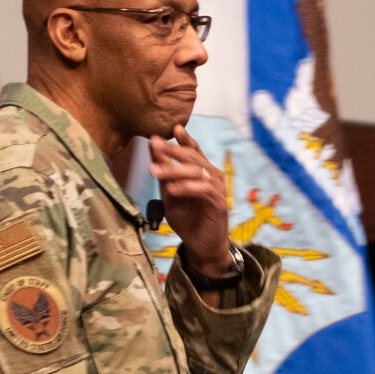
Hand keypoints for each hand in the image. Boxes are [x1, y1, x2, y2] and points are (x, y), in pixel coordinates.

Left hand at [148, 125, 231, 277]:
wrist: (201, 246)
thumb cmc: (187, 220)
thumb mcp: (170, 195)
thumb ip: (164, 175)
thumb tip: (154, 149)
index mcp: (202, 172)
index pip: (194, 151)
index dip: (185, 139)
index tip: (174, 128)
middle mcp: (212, 176)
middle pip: (192, 158)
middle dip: (173, 150)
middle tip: (156, 145)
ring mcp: (218, 188)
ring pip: (196, 171)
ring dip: (174, 170)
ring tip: (155, 171)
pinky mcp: (220, 202)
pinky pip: (203, 189)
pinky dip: (186, 187)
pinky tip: (172, 189)